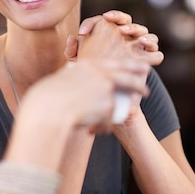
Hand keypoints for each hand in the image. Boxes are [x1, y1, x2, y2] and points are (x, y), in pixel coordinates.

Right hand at [23, 59, 149, 132]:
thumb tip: (74, 76)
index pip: (116, 63)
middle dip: (138, 85)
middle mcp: (101, 74)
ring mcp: (106, 90)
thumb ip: (71, 76)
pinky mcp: (107, 106)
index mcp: (90, 65)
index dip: (131, 66)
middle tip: (146, 91)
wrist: (48, 110)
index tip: (142, 67)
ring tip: (120, 118)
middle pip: (127, 79)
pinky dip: (102, 126)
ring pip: (116, 104)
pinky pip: (107, 120)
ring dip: (117, 112)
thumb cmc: (48, 96)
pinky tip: (93, 130)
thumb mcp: (61, 79)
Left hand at [64, 10, 163, 66]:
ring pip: (144, 32)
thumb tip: (72, 38)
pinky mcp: (147, 59)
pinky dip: (151, 47)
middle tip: (118, 28)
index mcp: (111, 30)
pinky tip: (143, 47)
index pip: (111, 18)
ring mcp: (138, 46)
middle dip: (123, 21)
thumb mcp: (79, 62)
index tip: (97, 22)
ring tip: (131, 35)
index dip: (105, 18)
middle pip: (128, 21)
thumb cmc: (92, 70)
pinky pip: (155, 51)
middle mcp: (126, 35)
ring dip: (139, 31)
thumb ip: (72, 50)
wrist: (106, 87)